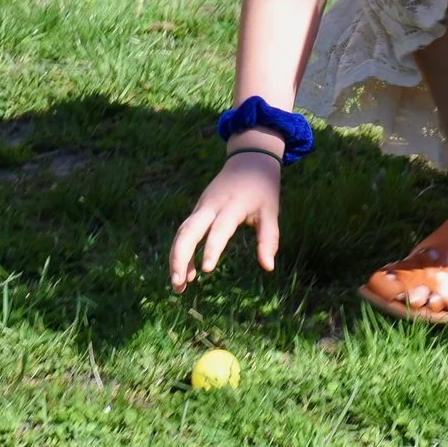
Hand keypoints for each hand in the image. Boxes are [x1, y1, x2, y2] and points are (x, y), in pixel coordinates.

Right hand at [167, 146, 282, 289]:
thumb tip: (268, 268)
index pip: (220, 228)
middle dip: (180, 257)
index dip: (212, 248)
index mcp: (232, 205)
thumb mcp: (271, 210)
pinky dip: (182, 252)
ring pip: (182, 233)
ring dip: (176, 259)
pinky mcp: (198, 211)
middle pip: (188, 230)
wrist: (248, 160)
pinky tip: (187, 274)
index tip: (206, 270)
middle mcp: (211, 206)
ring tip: (179, 287)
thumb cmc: (262, 188)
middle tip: (178, 284)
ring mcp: (201, 207)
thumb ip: (268, 238)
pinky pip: (185, 232)